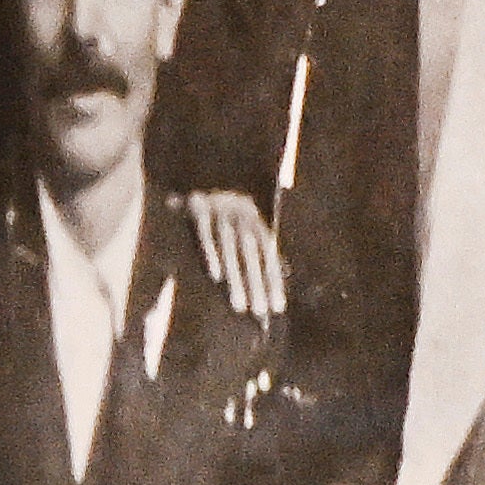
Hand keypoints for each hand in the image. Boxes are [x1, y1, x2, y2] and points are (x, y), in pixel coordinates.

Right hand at [187, 191, 289, 320]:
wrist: (198, 173)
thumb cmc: (224, 213)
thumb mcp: (245, 227)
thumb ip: (261, 250)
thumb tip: (286, 274)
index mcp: (255, 222)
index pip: (269, 255)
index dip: (274, 281)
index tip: (277, 307)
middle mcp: (242, 214)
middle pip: (252, 253)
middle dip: (257, 284)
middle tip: (258, 311)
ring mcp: (220, 209)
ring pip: (231, 247)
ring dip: (236, 277)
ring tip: (239, 304)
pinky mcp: (198, 206)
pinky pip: (205, 232)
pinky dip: (211, 253)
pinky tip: (216, 276)